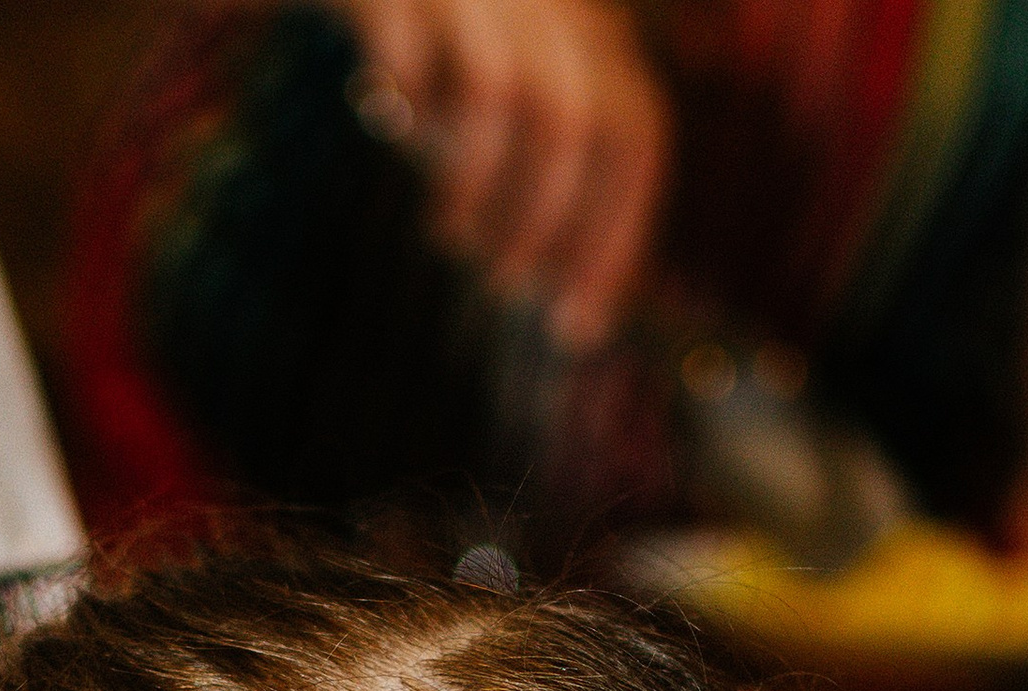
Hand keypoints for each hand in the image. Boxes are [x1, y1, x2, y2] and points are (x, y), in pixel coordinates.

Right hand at [345, 0, 668, 347]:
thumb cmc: (431, 40)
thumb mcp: (503, 93)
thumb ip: (539, 163)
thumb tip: (572, 306)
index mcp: (588, 26)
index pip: (637, 133)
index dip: (615, 233)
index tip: (576, 324)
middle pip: (580, 119)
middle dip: (546, 223)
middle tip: (504, 283)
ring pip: (506, 90)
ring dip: (479, 184)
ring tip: (447, 232)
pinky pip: (409, 47)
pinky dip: (408, 99)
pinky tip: (390, 121)